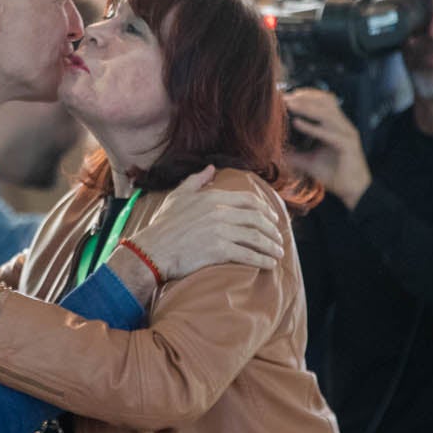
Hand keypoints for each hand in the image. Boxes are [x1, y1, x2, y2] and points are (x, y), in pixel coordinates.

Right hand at [125, 165, 287, 277]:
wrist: (152, 250)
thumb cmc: (164, 225)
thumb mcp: (178, 196)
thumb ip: (197, 180)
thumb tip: (211, 168)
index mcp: (212, 197)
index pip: (249, 201)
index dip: (266, 210)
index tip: (273, 219)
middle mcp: (219, 212)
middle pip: (257, 219)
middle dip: (273, 230)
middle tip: (279, 239)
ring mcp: (221, 231)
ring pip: (256, 237)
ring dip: (272, 246)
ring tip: (278, 253)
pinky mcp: (219, 251)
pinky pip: (248, 255)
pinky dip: (263, 259)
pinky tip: (269, 264)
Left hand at [282, 88, 371, 208]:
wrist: (354, 192)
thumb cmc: (336, 175)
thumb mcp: (310, 162)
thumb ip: (295, 155)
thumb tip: (276, 153)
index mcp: (337, 125)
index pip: (324, 101)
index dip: (307, 95)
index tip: (287, 94)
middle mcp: (344, 126)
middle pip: (325, 102)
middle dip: (304, 97)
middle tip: (285, 97)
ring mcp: (347, 134)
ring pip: (327, 113)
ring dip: (306, 107)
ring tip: (289, 104)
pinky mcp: (348, 145)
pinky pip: (328, 133)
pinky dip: (312, 127)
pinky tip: (297, 123)